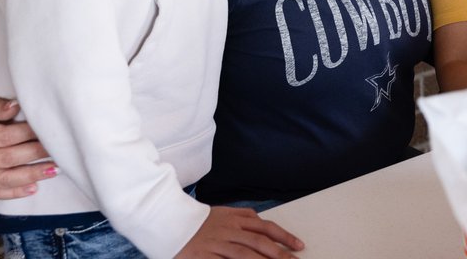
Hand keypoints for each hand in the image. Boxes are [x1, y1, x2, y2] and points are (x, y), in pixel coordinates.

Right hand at [0, 94, 55, 198]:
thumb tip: (16, 107)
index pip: (4, 136)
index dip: (27, 133)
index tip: (47, 128)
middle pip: (8, 158)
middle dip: (35, 154)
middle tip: (58, 148)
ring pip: (6, 179)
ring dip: (32, 175)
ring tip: (54, 169)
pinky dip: (15, 193)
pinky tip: (33, 189)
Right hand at [176, 207, 304, 257]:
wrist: (168, 221)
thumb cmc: (198, 220)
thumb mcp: (222, 211)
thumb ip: (242, 215)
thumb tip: (260, 220)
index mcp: (234, 219)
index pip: (265, 228)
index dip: (284, 237)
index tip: (298, 246)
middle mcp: (228, 231)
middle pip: (259, 243)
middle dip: (280, 254)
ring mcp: (216, 244)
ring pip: (244, 255)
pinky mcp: (203, 257)